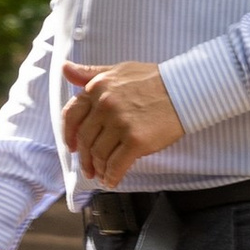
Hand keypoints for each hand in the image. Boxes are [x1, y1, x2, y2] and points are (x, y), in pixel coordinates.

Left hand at [60, 59, 184, 187]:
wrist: (184, 90)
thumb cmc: (153, 80)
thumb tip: (65, 69)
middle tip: (88, 168)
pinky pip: (116, 165)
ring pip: (99, 154)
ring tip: (101, 174)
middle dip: (84, 158)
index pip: (72, 114)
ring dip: (98, 168)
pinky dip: (112, 177)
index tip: (72, 146)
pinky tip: (112, 181)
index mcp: (97, 88)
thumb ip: (90, 73)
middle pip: (85, 139)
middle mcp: (105, 105)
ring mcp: (120, 124)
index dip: (69, 134)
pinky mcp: (136, 141)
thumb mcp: (118, 70)